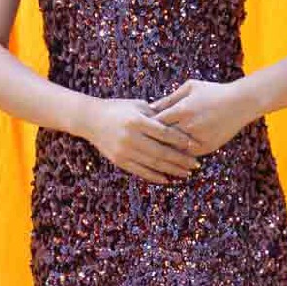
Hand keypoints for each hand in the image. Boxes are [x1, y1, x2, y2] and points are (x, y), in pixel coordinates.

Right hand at [78, 97, 201, 183]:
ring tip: (186, 173)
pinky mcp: (119, 160)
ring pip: (153, 164)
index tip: (195, 146)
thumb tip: (180, 123)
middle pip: (161, 151)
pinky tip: (167, 179)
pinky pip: (140, 171)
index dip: (181, 141)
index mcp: (137, 121)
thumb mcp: (138, 106)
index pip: (165, 133)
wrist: (90, 119)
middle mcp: (131, 137)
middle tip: (196, 164)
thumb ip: (157, 114)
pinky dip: (155, 176)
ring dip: (171, 170)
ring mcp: (124, 150)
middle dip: (181, 160)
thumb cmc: (118, 109)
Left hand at [147, 79, 256, 158]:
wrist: (241, 103)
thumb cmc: (214, 91)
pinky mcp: (207, 147)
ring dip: (163, 150)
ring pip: (173, 149)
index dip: (146, 125)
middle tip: (141, 142)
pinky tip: (171, 155)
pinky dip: (179, 155)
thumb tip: (150, 107)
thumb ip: (170, 97)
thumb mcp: (190, 87)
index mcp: (182, 110)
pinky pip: (187, 155)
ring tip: (152, 151)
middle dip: (151, 140)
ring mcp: (198, 138)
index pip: (155, 122)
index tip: (139, 126)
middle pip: (162, 138)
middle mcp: (188, 126)